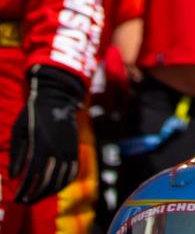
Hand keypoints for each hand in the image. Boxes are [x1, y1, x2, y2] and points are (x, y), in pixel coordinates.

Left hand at [10, 65, 84, 203]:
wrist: (57, 97)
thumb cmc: (33, 113)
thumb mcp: (19, 130)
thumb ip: (17, 154)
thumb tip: (14, 176)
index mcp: (41, 145)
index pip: (32, 176)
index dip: (24, 191)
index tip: (17, 199)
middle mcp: (57, 150)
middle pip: (47, 182)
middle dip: (35, 195)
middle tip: (25, 201)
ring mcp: (68, 149)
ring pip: (61, 179)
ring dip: (48, 192)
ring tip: (38, 197)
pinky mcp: (75, 148)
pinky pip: (72, 172)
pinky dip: (64, 183)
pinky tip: (55, 187)